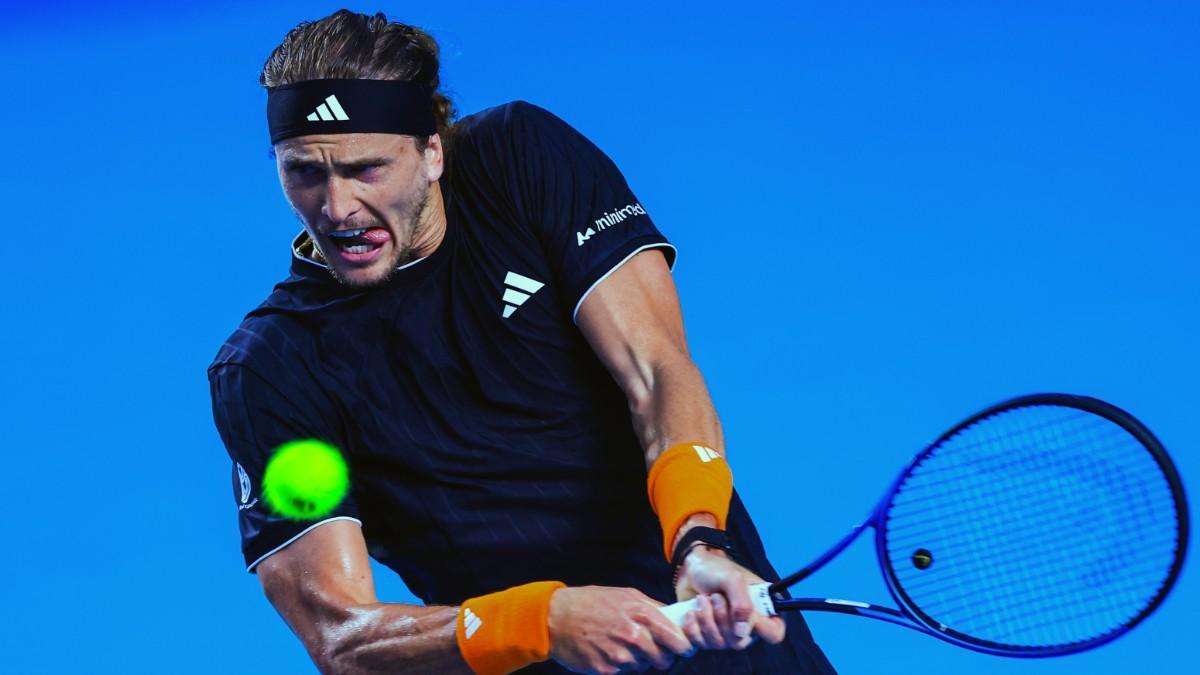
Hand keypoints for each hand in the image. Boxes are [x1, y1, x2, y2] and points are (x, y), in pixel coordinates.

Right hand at [548, 585, 695, 673]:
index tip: (683, 647)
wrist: (556, 617)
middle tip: (652, 649)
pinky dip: (621, 665)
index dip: (683, 646)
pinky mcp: (606, 670)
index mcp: (642, 614)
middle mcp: (633, 636)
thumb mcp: (625, 594)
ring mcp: (619, 656)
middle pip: (664, 659)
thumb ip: (651, 606)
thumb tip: (673, 617)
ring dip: (640, 660)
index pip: (677, 639)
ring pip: (644, 667)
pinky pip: (624, 672)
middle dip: (662, 656)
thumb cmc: (591, 602)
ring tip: (624, 646)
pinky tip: (609, 651)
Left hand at [673, 547, 786, 650]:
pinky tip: (691, 611)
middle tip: (715, 597)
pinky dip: (693, 627)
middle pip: (740, 642)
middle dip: (722, 618)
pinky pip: (701, 644)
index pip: (774, 633)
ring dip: (706, 619)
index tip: (743, 613)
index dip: (760, 628)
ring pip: (719, 644)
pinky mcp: (708, 636)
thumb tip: (742, 632)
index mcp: (762, 609)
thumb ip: (742, 603)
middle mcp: (747, 625)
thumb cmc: (715, 569)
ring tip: (701, 599)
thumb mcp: (732, 579)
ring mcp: (727, 633)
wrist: (690, 570)